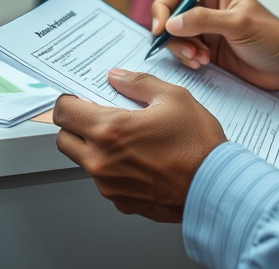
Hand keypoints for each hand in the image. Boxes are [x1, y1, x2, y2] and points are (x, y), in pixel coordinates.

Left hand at [53, 70, 226, 221]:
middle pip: (64, 139)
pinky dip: (113, 168)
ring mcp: (108, 185)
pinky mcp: (120, 202)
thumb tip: (117, 76)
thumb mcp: (173, 98)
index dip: (69, 101)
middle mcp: (102, 160)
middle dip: (76, 125)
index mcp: (111, 129)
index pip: (64, 112)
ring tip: (127, 139)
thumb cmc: (198, 144)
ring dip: (94, 147)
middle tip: (99, 116)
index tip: (79, 98)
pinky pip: (104, 180)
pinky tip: (139, 160)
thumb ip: (139, 83)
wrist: (214, 186)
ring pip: (83, 161)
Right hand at [152, 0, 278, 93]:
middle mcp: (206, 7)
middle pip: (170, 15)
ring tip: (202, 59)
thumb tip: (171, 23)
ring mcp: (206, 30)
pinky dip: (188, 59)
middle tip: (189, 50)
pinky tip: (203, 64)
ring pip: (174, 37)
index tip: (160, 29)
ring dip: (182, 49)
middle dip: (173, 35)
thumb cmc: (271, 37)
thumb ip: (204, 20)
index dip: (162, 7)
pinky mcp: (207, 50)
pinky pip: (184, 53)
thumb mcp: (238, 24)